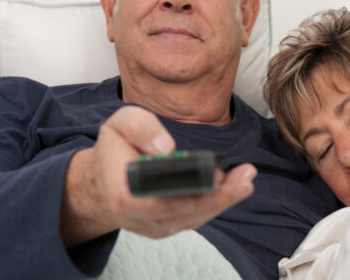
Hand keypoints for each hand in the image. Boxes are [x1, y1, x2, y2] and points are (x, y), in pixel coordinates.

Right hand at [60, 106, 256, 245]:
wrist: (104, 177)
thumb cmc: (116, 148)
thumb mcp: (120, 124)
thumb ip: (139, 127)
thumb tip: (165, 147)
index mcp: (120, 192)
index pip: (151, 202)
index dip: (179, 198)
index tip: (207, 185)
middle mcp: (137, 216)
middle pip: (180, 214)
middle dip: (215, 198)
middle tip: (243, 181)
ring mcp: (153, 225)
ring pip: (192, 218)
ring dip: (222, 200)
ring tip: (245, 179)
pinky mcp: (167, 226)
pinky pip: (194, 218)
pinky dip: (215, 203)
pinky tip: (233, 185)